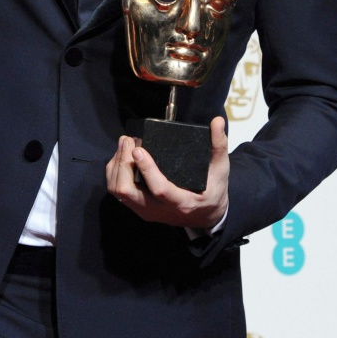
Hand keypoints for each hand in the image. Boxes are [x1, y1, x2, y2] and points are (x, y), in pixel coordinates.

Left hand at [105, 116, 228, 228]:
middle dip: (123, 163)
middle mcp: (159, 210)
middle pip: (127, 191)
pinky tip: (122, 156)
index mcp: (182, 202)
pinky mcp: (138, 208)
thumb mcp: (221, 170)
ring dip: (117, 165)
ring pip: (118, 191)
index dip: (147, 169)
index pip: (160, 189)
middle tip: (129, 140)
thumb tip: (217, 121)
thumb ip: (219, 145)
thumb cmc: (213, 191)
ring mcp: (145, 211)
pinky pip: (117, 192)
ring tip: (125, 144)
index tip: (138, 148)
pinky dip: (115, 172)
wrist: (205, 216)